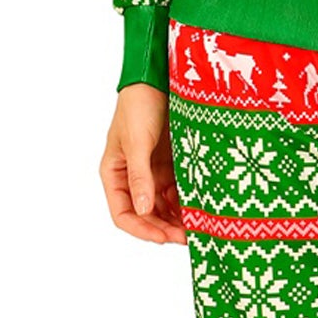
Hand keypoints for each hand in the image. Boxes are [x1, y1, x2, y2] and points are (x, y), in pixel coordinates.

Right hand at [99, 84, 186, 242]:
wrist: (159, 79)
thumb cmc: (139, 106)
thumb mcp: (137, 142)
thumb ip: (139, 177)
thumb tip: (143, 209)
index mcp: (115, 174)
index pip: (123, 214)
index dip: (142, 230)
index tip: (163, 238)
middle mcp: (133, 178)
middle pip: (146, 215)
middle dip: (164, 229)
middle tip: (187, 238)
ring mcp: (153, 173)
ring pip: (164, 207)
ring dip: (178, 219)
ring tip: (198, 228)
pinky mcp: (172, 166)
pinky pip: (179, 192)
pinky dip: (188, 203)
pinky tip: (202, 210)